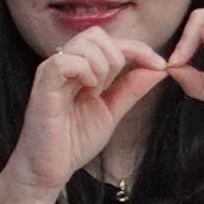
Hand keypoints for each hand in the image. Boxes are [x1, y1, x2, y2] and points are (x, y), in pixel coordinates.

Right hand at [0, 26, 172, 201]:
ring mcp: (52, 73)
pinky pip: (65, 60)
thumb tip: (158, 69)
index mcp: (81, 70)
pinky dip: (84, 70)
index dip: (139, 48)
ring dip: (101, 65)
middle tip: (111, 86)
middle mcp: (65, 66)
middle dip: (118, 56)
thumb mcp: (112, 112)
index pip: (111, 41)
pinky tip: (87, 90)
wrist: (50, 169)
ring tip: (95, 91)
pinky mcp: (43, 85)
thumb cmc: (73, 142)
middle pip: (96, 35)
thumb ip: (131, 89)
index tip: (160, 65)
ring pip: (84, 43)